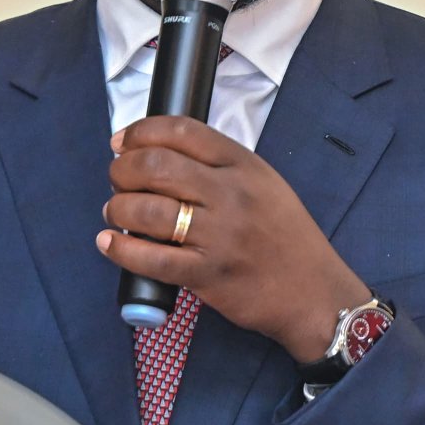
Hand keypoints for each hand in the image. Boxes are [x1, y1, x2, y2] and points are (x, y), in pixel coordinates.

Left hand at [97, 116, 368, 358]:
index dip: (141, 132)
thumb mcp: (265, 185)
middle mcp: (231, 195)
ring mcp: (219, 236)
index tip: (122, 142)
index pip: (182, 131)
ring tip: (116, 212)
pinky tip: (110, 243)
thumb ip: (221, 166)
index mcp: (244, 166)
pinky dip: (121, 249)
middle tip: (118, 180)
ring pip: (147, 210)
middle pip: (155, 165)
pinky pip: (151, 259)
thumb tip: (161, 155)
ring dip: (118, 208)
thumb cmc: (286, 239)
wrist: (315, 293)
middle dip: (122, 170)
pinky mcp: (208, 274)